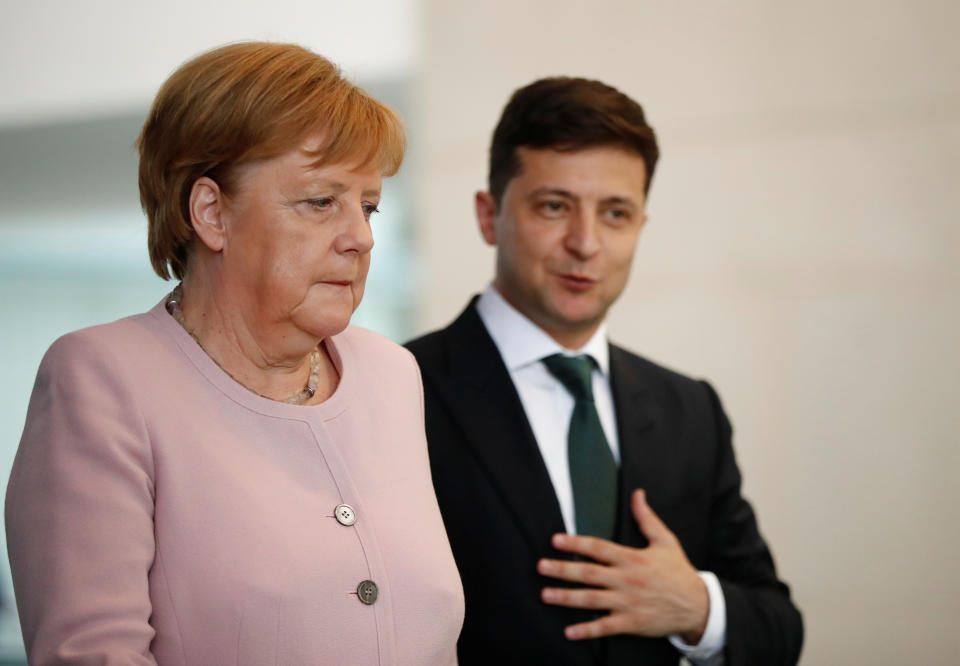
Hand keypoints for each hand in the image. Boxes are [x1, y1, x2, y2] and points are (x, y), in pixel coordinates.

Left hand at [537, 489, 708, 642]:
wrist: (698, 606)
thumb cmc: (679, 572)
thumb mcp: (665, 541)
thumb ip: (646, 518)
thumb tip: (638, 494)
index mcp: (632, 558)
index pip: (598, 548)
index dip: (576, 543)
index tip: (555, 540)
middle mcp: (626, 580)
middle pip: (588, 573)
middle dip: (562, 569)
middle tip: (541, 566)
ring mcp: (627, 603)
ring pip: (591, 599)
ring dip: (566, 597)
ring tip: (545, 594)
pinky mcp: (631, 623)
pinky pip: (604, 627)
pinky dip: (586, 630)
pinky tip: (569, 631)